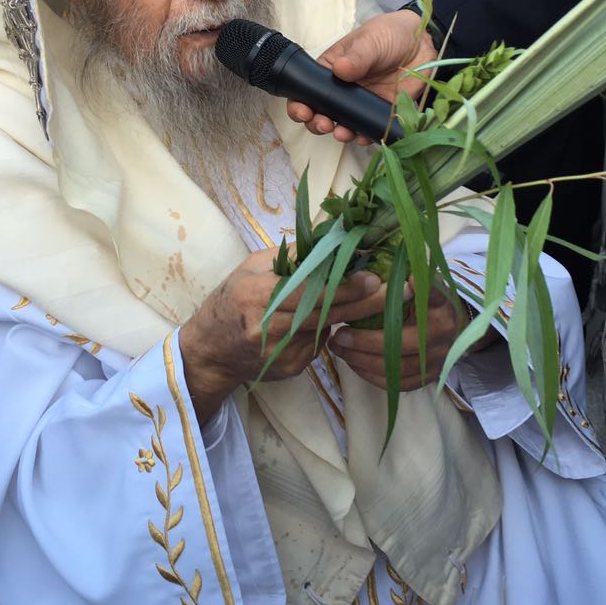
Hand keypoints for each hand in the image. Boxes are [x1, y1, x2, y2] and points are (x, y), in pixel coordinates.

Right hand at [179, 248, 384, 421]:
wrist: (208, 350)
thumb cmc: (230, 299)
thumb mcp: (251, 267)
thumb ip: (290, 255)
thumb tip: (332, 236)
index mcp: (257, 293)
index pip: (310, 290)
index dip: (344, 286)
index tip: (373, 277)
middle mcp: (267, 325)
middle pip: (325, 313)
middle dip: (364, 302)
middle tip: (396, 291)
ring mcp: (279, 351)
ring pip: (327, 330)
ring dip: (352, 317)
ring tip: (379, 301)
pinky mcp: (289, 368)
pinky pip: (319, 346)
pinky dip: (328, 332)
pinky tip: (332, 323)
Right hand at [287, 9, 436, 142]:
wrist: (422, 42)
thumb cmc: (389, 34)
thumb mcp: (370, 40)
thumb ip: (357, 57)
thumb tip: (340, 70)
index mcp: (331, 70)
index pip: (308, 90)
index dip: (300, 103)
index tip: (303, 111)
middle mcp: (342, 90)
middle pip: (321, 113)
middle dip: (317, 123)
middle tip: (323, 124)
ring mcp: (361, 103)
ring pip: (344, 125)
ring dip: (340, 133)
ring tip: (342, 133)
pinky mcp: (380, 113)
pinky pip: (370, 129)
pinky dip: (365, 136)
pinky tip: (364, 137)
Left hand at [328, 284, 475, 389]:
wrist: (452, 329)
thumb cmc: (424, 302)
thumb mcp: (419, 285)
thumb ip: (403, 278)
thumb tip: (376, 271)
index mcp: (441, 305)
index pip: (433, 294)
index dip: (422, 289)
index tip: (407, 280)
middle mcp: (443, 333)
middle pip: (402, 342)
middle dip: (364, 341)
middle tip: (338, 336)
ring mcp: (437, 359)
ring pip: (396, 367)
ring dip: (361, 360)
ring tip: (338, 348)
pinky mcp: (427, 378)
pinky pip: (396, 383)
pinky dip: (371, 375)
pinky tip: (353, 362)